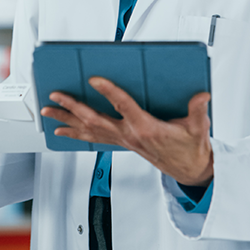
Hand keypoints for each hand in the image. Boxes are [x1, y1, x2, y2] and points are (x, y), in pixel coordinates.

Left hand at [40, 77, 213, 185]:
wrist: (189, 170)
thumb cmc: (190, 148)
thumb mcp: (197, 129)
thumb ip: (198, 111)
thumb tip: (201, 96)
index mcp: (145, 128)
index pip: (123, 106)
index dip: (108, 91)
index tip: (94, 79)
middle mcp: (128, 135)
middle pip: (94, 120)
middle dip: (72, 107)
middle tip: (55, 96)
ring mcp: (122, 141)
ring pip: (89, 130)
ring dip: (66, 120)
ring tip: (47, 113)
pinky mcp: (122, 143)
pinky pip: (94, 138)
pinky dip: (76, 133)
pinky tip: (63, 129)